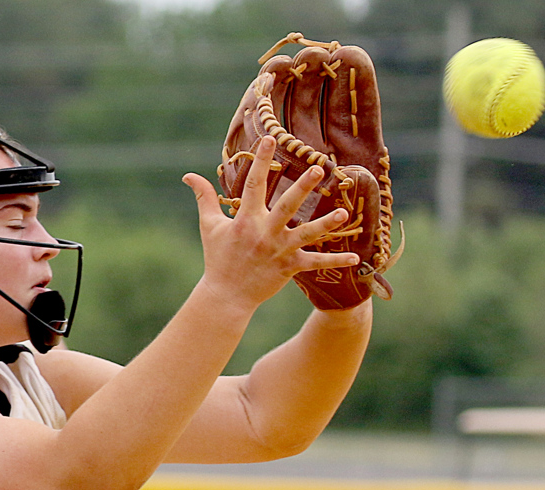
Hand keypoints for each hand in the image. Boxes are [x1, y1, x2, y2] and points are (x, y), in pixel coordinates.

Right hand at [182, 135, 359, 312]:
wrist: (226, 296)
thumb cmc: (218, 258)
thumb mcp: (209, 226)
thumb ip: (204, 198)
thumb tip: (188, 176)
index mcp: (245, 220)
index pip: (254, 184)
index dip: (262, 160)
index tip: (271, 139)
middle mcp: (264, 233)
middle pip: (287, 206)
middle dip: (303, 187)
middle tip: (319, 169)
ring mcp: (279, 251)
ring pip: (306, 234)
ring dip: (326, 224)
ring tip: (345, 213)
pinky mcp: (290, 267)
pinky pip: (316, 263)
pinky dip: (336, 261)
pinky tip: (356, 256)